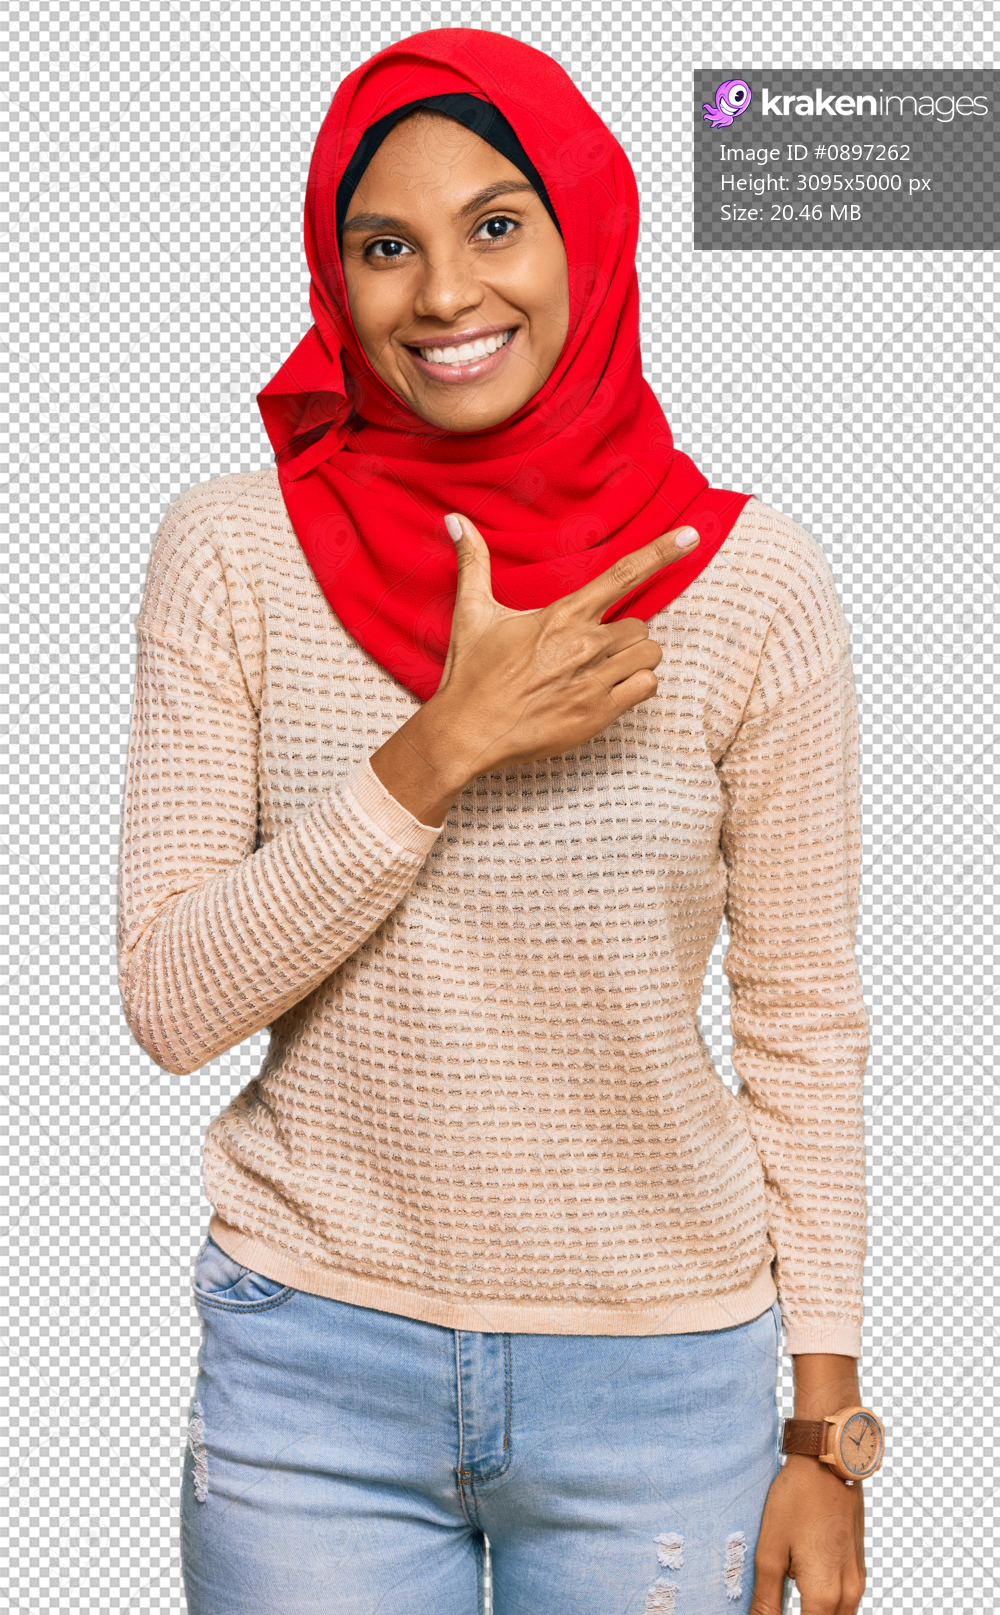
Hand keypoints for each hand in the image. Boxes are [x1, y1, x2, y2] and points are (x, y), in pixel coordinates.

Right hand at [370, 512, 698, 823]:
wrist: (466, 732)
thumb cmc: (470, 674)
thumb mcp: (471, 613)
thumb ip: (473, 563)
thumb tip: (455, 520)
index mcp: (562, 615)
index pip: (623, 574)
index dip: (661, 552)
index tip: (691, 536)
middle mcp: (584, 644)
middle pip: (641, 626)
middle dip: (626, 637)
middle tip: (596, 650)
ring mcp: (595, 680)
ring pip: (649, 656)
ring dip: (634, 661)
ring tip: (602, 671)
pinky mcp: (599, 713)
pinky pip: (646, 687)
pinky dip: (637, 686)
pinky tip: (610, 690)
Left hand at [751, 1457, 865, 1614]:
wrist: (828, 1461)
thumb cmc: (796, 1499)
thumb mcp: (770, 1550)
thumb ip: (765, 1599)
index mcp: (824, 1596)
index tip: (766, 1614)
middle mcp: (848, 1595)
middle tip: (772, 1607)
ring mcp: (857, 1581)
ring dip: (814, 1614)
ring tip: (787, 1599)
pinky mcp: (858, 1567)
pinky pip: (844, 1602)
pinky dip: (825, 1606)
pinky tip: (804, 1592)